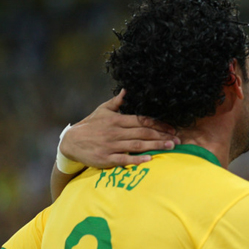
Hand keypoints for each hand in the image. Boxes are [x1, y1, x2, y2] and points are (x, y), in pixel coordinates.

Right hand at [60, 90, 179, 168]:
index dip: (159, 124)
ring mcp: (111, 145)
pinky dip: (137, 159)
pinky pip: (124, 158)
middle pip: (143, 133)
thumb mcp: (102, 110)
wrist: (70, 142)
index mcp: (117, 120)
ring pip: (137, 145)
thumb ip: (117, 102)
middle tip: (178, 139)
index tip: (172, 128)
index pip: (142, 120)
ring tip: (170, 147)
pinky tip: (149, 159)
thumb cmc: (90, 125)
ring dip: (155, 146)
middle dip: (162, 136)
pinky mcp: (106, 158)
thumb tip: (127, 89)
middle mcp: (116, 132)